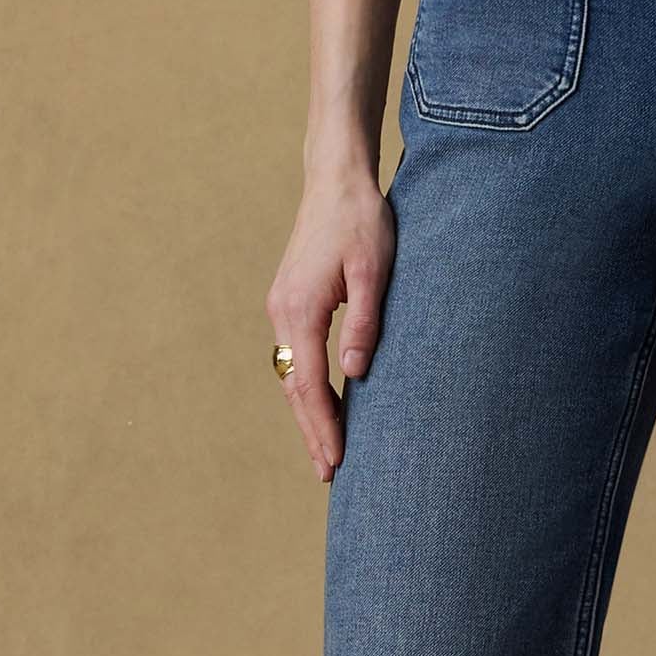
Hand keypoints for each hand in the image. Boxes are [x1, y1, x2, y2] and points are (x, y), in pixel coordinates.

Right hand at [266, 165, 395, 481]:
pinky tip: (320, 403)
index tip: (337, 462)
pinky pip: (295, 355)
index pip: (312, 384)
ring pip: (292, 373)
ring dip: (307, 413)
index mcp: (302, 309)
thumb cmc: (362, 221)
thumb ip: (365, 323)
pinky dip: (306, 386)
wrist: (335, 180)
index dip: (325, 426)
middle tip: (328, 475)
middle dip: (312, 432)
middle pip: (296, 387)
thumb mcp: (374, 271)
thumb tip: (356, 375)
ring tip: (324, 452)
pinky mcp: (289, 299)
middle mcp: (283, 312)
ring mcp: (282, 306)